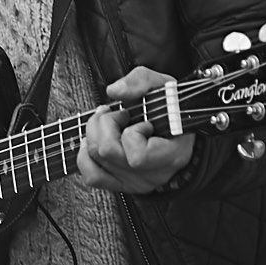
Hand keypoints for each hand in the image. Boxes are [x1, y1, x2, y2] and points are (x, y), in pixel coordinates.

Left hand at [77, 66, 195, 193]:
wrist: (179, 126)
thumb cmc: (172, 108)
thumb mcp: (163, 86)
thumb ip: (140, 81)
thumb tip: (114, 91)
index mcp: (170, 157)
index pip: (137, 156)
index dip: (133, 132)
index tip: (145, 122)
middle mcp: (151, 175)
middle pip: (107, 152)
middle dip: (106, 123)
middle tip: (120, 114)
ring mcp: (135, 182)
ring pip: (96, 159)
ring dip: (94, 133)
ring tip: (108, 123)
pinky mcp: (122, 183)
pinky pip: (92, 176)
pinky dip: (86, 155)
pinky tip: (93, 141)